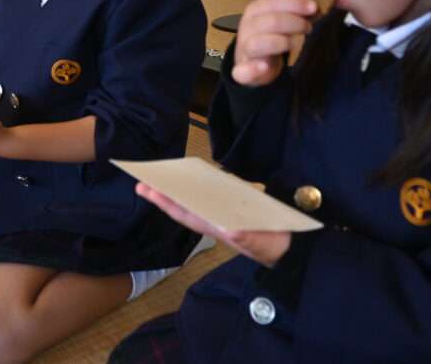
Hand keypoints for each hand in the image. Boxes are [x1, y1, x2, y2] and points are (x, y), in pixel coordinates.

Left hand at [136, 183, 290, 266]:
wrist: (289, 252)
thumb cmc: (275, 248)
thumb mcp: (264, 244)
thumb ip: (249, 239)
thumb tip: (231, 232)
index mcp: (219, 228)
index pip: (186, 214)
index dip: (167, 202)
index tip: (149, 190)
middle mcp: (215, 222)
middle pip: (184, 207)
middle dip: (164, 196)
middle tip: (141, 183)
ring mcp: (221, 217)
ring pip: (193, 202)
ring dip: (177, 191)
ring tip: (160, 178)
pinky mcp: (230, 211)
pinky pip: (207, 198)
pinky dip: (196, 189)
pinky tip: (191, 180)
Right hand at [231, 0, 315, 85]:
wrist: (252, 61)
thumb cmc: (269, 34)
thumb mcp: (279, 14)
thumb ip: (290, 1)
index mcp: (254, 11)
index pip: (271, 2)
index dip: (294, 3)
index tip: (313, 7)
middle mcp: (246, 28)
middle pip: (270, 21)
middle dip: (294, 23)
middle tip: (308, 27)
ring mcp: (244, 50)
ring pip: (258, 44)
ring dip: (281, 42)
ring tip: (295, 43)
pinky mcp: (243, 71)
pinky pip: (242, 71)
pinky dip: (252, 70)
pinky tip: (263, 67)